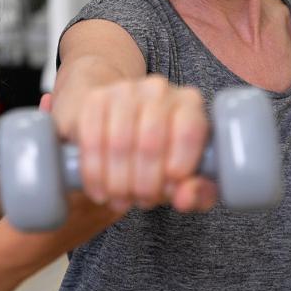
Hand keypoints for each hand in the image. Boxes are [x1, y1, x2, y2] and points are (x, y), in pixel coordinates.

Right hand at [67, 75, 215, 213]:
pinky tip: (100, 190)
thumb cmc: (162, 154)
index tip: (170, 190)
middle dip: (145, 183)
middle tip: (142, 200)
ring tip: (121, 199)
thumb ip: (198, 191)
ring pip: (120, 143)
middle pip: (151, 141)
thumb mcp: (188, 176)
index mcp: (189, 103)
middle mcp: (159, 90)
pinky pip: (92, 139)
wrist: (122, 124)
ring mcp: (125, 90)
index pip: (188, 131)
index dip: (179, 168)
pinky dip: (95, 173)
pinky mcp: (96, 98)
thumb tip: (185, 198)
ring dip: (118, 182)